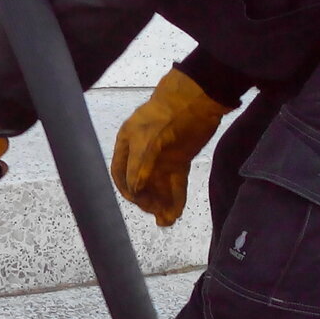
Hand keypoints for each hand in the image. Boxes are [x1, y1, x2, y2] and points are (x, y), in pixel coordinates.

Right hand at [110, 67, 235, 226]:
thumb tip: (134, 190)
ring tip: (168, 221)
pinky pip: (174, 182)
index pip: (121, 175)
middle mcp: (141, 154)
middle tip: (158, 214)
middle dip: (148, 201)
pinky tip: (176, 211)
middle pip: (140, 184)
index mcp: (127, 145)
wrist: (199, 97)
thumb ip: (139, 165)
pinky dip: (175, 197)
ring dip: (162, 203)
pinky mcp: (179, 160)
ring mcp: (161, 158)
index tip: (140, 203)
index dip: (128, 191)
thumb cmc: (168, 115)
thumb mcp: (148, 138)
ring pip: (158, 186)